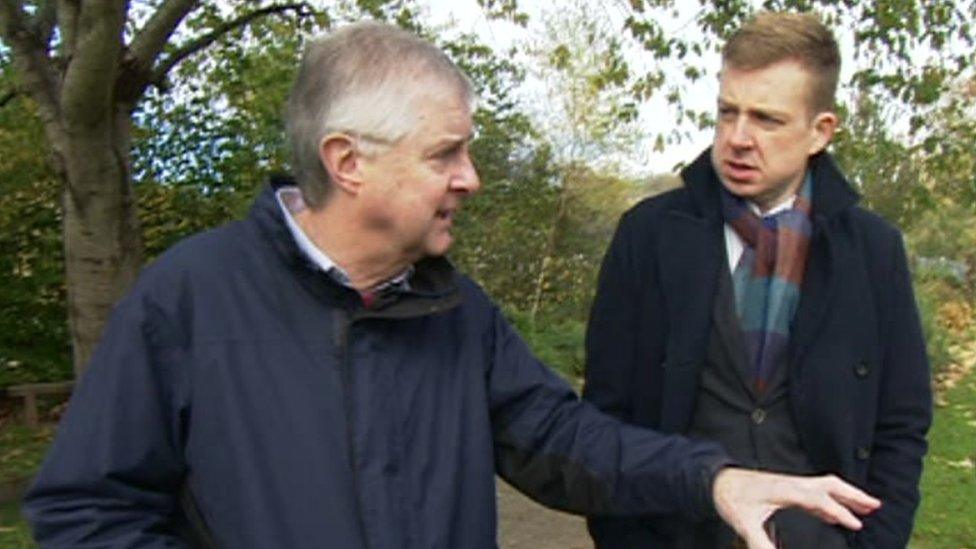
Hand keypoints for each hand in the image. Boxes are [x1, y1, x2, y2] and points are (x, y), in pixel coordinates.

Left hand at [712, 468, 880, 548]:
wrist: (717, 481)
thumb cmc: (730, 499)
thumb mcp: (743, 523)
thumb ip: (760, 543)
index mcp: (785, 489)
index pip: (818, 499)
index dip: (837, 512)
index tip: (855, 525)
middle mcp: (791, 483)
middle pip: (829, 484)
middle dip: (853, 494)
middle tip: (875, 505)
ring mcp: (790, 483)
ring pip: (825, 485)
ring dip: (847, 494)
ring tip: (868, 506)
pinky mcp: (786, 487)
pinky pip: (816, 491)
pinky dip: (832, 499)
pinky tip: (836, 512)